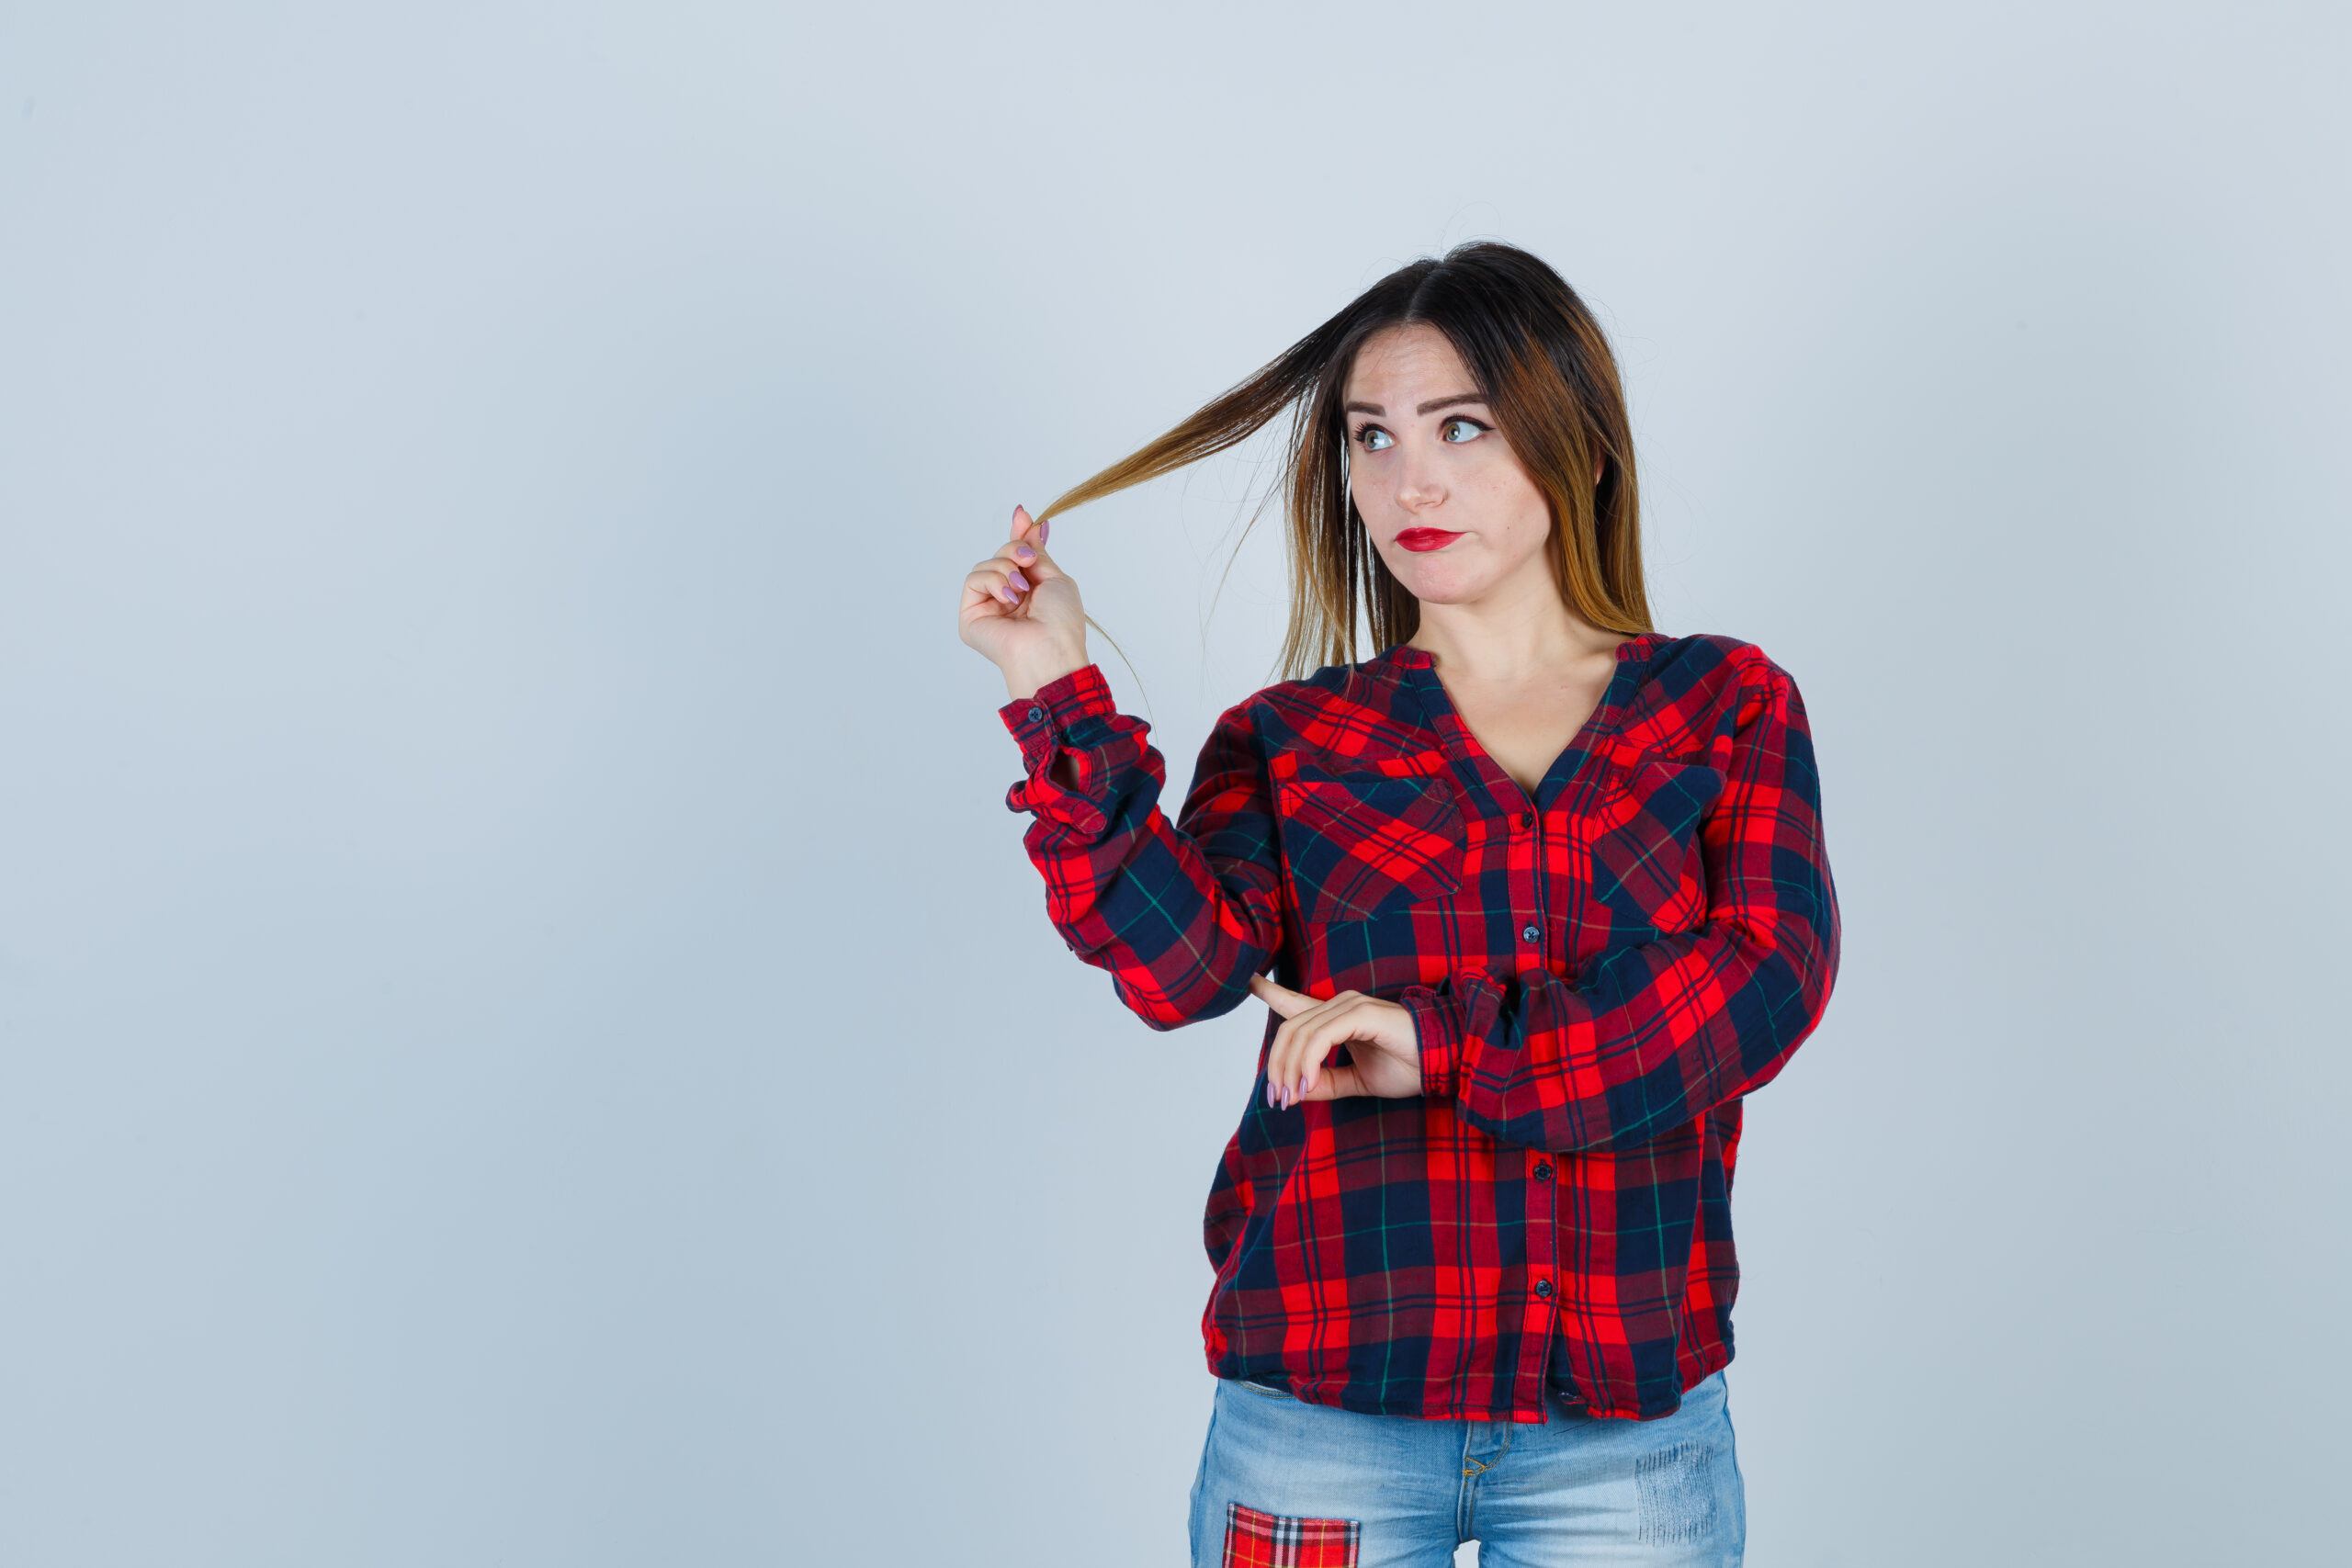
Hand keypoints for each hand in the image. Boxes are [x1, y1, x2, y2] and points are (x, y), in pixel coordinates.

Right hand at [959, 505, 1089, 699]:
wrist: (1049, 650)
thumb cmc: (1060, 622)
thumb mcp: (1055, 578)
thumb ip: (1038, 552)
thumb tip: (1033, 523)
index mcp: (1029, 592)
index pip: (1016, 557)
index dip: (1019, 535)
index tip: (1022, 513)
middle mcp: (1007, 599)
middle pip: (1001, 556)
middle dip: (1015, 550)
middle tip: (1028, 560)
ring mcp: (988, 607)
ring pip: (986, 565)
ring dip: (1005, 568)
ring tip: (1021, 588)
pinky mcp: (971, 616)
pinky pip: (973, 579)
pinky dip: (992, 581)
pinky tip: (1008, 597)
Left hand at [1253, 975, 1422, 1108]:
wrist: (1444, 1063)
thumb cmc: (1408, 1066)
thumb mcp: (1357, 1081)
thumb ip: (1327, 1083)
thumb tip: (1296, 1091)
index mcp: (1337, 1017)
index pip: (1294, 1002)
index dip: (1269, 992)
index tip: (1248, 982)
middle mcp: (1340, 1005)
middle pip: (1289, 1029)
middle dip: (1276, 1066)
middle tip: (1277, 1099)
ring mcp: (1351, 1006)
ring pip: (1300, 1033)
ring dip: (1289, 1070)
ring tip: (1290, 1099)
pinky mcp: (1362, 1014)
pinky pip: (1321, 1037)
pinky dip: (1308, 1062)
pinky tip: (1308, 1084)